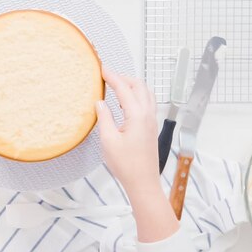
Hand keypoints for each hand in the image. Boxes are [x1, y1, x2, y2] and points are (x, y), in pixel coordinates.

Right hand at [95, 69, 158, 189]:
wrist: (143, 182)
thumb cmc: (126, 165)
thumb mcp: (108, 141)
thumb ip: (104, 118)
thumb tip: (100, 103)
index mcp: (137, 116)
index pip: (124, 89)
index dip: (112, 77)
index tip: (102, 69)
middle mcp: (148, 115)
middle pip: (138, 86)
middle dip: (123, 78)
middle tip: (107, 77)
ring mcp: (152, 120)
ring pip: (146, 93)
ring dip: (132, 86)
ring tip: (116, 87)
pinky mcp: (152, 127)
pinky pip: (148, 103)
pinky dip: (137, 95)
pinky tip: (126, 103)